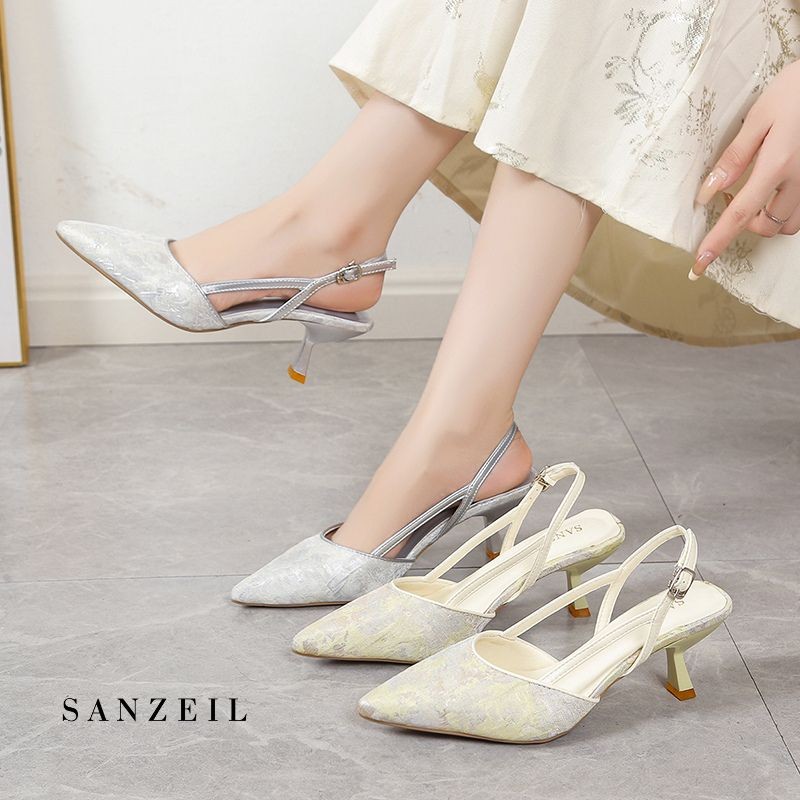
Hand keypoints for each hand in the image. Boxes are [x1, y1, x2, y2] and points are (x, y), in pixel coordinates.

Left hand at [690, 59, 799, 279]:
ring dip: (768, 219)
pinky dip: (787, 209)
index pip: (739, 215)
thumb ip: (734, 157)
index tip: (699, 265)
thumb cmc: (798, 88)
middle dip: (745, 223)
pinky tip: (777, 188)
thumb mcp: (759, 116)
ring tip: (756, 192)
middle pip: (767, 227)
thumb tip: (707, 192)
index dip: (717, 242)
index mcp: (778, 165)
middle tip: (731, 194)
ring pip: (789, 224)